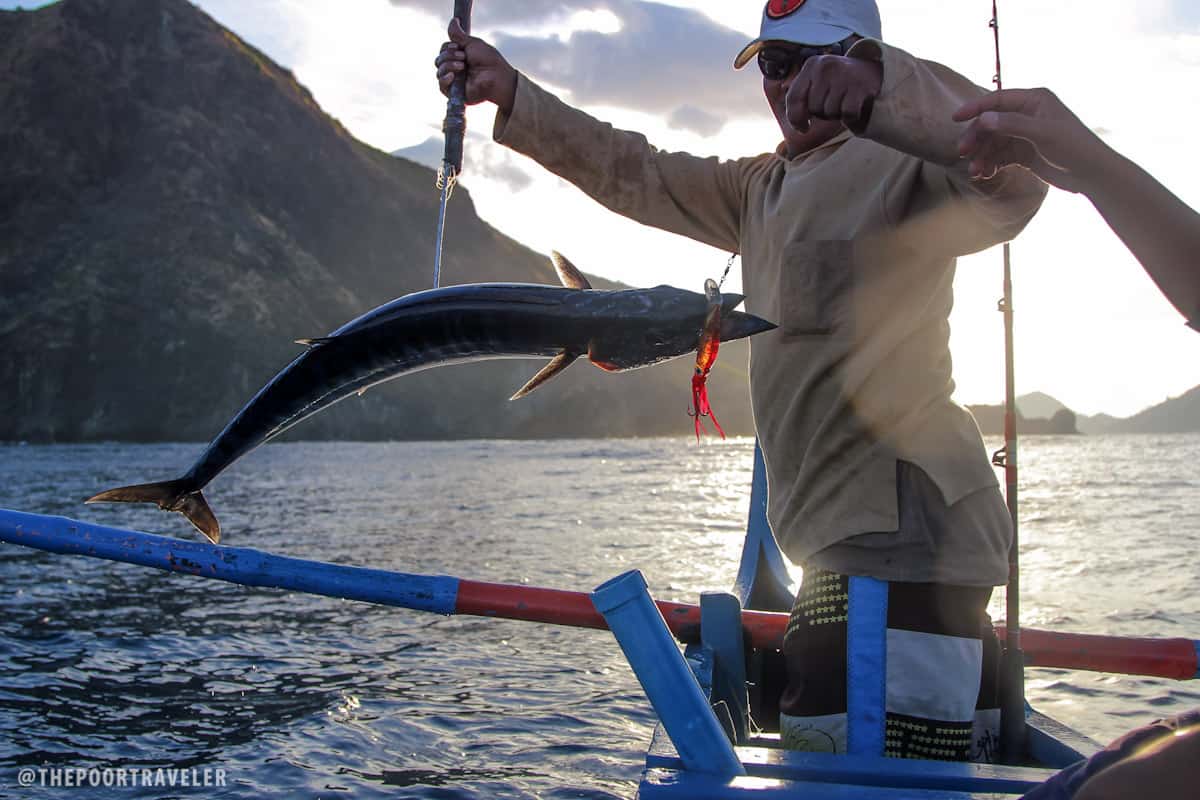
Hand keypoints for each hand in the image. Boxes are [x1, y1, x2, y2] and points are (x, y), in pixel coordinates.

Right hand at [435, 18, 518, 114]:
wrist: (497, 77)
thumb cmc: (489, 61)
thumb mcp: (473, 43)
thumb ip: (459, 35)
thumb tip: (454, 20)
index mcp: (459, 57)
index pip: (443, 50)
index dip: (447, 47)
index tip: (458, 47)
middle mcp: (455, 69)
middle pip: (439, 60)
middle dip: (449, 55)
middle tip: (463, 57)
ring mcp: (454, 81)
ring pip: (439, 71)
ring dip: (449, 65)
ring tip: (462, 66)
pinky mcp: (455, 93)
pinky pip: (441, 86)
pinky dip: (444, 79)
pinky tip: (452, 76)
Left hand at [785, 55, 881, 133]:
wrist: (875, 73)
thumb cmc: (839, 84)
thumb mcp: (818, 83)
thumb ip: (801, 99)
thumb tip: (800, 127)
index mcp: (811, 65)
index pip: (793, 97)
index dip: (795, 118)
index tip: (803, 128)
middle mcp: (825, 66)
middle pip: (814, 108)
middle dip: (823, 112)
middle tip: (836, 101)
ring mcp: (843, 74)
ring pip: (830, 112)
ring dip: (837, 114)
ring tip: (846, 100)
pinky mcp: (860, 86)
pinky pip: (847, 115)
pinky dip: (851, 118)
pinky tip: (856, 106)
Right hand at [953, 88, 1110, 191]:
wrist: (1091, 174)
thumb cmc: (1073, 146)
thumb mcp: (1043, 133)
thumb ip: (1012, 124)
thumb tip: (983, 118)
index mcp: (1034, 100)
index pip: (997, 100)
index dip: (976, 108)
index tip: (956, 118)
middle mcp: (1027, 114)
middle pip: (991, 123)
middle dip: (976, 138)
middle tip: (963, 152)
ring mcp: (1024, 134)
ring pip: (993, 142)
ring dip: (981, 155)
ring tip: (975, 171)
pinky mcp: (1024, 152)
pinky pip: (999, 155)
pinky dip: (990, 163)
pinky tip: (985, 173)